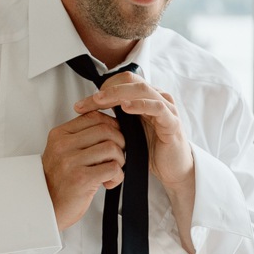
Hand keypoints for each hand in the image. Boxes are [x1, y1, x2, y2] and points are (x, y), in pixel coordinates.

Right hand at [42, 111, 125, 229]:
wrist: (46, 208)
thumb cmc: (58, 182)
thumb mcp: (63, 152)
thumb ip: (81, 138)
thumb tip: (112, 126)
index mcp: (59, 135)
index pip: (93, 117)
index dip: (112, 124)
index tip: (116, 136)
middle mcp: (63, 146)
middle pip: (106, 130)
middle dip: (120, 142)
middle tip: (118, 156)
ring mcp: (71, 162)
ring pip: (112, 148)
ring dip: (120, 160)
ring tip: (113, 170)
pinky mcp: (81, 179)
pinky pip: (112, 168)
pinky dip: (118, 176)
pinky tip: (109, 182)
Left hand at [74, 71, 196, 253]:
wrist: (173, 170)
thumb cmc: (151, 151)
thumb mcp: (127, 133)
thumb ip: (113, 121)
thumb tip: (86, 115)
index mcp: (145, 98)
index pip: (121, 84)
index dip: (100, 91)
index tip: (80, 106)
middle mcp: (157, 98)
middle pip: (130, 82)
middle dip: (106, 90)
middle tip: (88, 101)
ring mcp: (166, 108)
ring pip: (142, 90)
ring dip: (119, 94)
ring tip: (101, 100)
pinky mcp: (172, 122)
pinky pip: (157, 107)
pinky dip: (140, 104)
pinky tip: (125, 107)